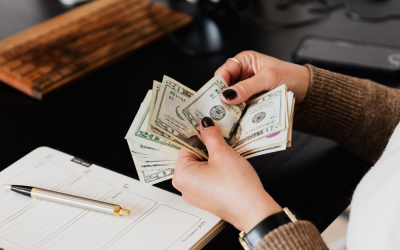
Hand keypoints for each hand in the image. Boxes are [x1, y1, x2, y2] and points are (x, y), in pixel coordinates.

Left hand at [172, 117, 281, 232]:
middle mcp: (185, 187)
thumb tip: (205, 125)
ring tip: (227, 155)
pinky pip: (208, 178)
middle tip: (221, 140)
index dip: (198, 136)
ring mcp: (196, 195)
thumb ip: (211, 136)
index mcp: (181, 176)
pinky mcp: (208, 199)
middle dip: (207, 148)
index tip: (207, 128)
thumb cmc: (236, 187)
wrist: (254, 210)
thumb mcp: (222, 154)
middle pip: (193, 157)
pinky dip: (217, 170)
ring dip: (214, 158)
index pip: (185, 147)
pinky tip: (229, 167)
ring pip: (202, 168)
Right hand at [215, 51, 309, 107]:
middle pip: (225, 87)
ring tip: (228, 116)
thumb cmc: (292, 77)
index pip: (224, 71)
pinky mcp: (252, 102)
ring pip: (232, 100)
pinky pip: (241, 108)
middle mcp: (244, 75)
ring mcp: (248, 90)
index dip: (218, 83)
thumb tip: (227, 94)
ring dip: (231, 107)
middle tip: (220, 108)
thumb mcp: (268, 78)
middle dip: (223, 98)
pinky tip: (237, 118)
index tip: (216, 96)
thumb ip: (246, 86)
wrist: (309, 92)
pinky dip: (239, 113)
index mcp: (245, 61)